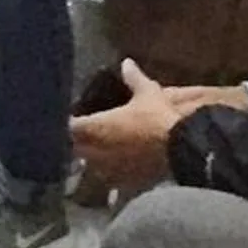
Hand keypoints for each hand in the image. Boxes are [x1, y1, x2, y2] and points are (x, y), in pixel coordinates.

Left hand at [69, 58, 247, 192]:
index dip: (67, 122)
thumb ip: (134, 79)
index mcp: (97, 127)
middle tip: (76, 136)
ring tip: (94, 153)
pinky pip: (110, 183)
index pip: (69, 127)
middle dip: (74, 143)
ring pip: (90, 168)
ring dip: (89, 160)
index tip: (66, 118)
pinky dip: (109, 177)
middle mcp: (97, 151)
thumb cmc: (159, 118)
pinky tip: (113, 175)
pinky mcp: (124, 184)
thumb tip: (126, 62)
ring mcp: (109, 171)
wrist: (180, 150)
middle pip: (74, 150)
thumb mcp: (148, 93)